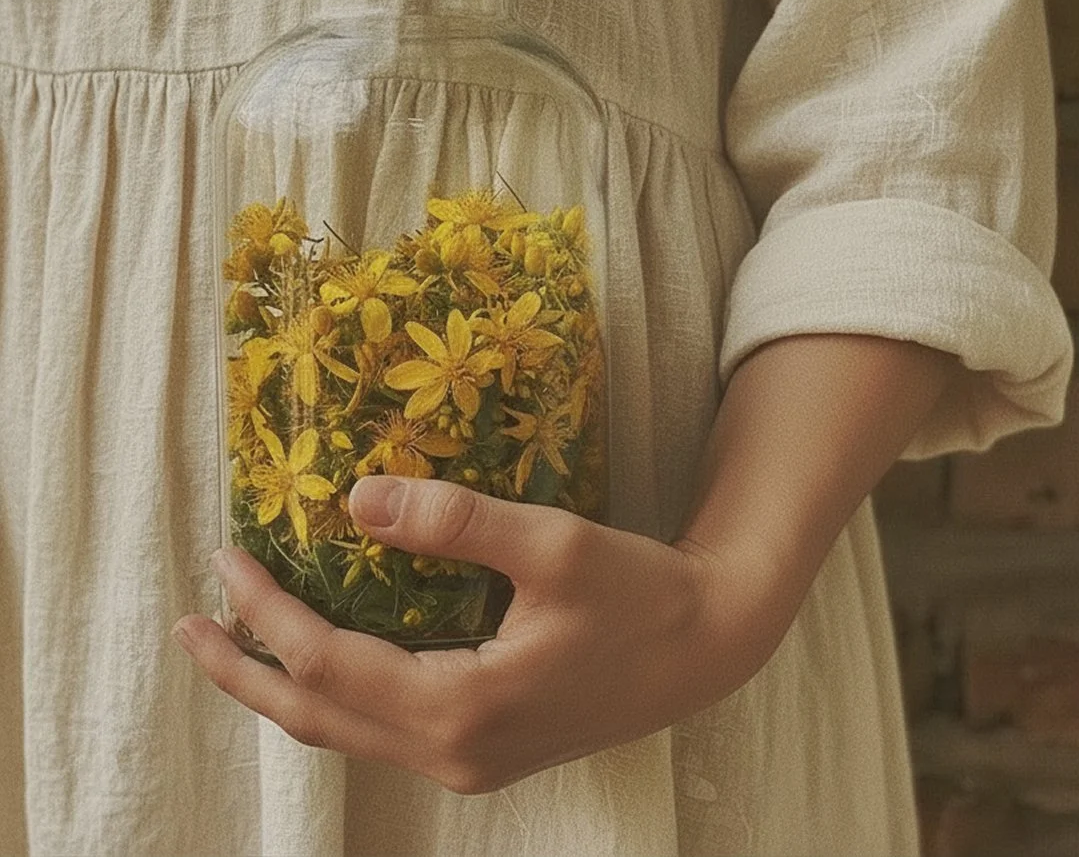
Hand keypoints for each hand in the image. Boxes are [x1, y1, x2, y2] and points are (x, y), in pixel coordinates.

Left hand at [171, 476, 790, 793]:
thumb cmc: (638, 592)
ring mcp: (467, 761)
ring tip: (237, 645)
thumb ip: (454, 522)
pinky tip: (325, 658)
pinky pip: (381, 730)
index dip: (270, 612)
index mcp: (463, 707)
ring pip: (346, 733)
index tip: (229, 560)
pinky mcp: (484, 750)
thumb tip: (358, 500)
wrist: (705, 648)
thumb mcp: (553, 543)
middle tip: (191, 628)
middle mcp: (453, 752)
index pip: (330, 662)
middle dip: (247, 671)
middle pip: (319, 716)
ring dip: (284, 687)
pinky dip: (334, 694)